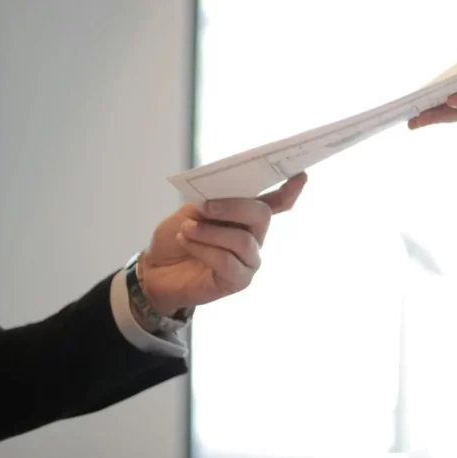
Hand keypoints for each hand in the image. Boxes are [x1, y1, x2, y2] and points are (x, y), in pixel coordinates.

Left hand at [137, 173, 307, 316]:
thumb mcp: (193, 210)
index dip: (290, 191)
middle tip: (205, 208)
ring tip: (187, 229)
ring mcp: (248, 260)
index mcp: (247, 216)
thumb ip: (214, 200)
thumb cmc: (177, 237)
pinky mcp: (238, 281)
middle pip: (262, 216)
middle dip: (234, 207)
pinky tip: (188, 243)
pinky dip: (204, 249)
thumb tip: (226, 191)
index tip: (300, 176)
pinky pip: (228, 262)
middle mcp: (254, 237)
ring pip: (243, 240)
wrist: (155, 269)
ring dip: (210, 232)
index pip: (277, 203)